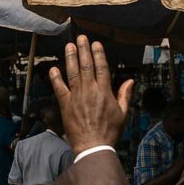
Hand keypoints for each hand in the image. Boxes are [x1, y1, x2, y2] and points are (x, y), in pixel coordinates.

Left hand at [49, 35, 134, 153]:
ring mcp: (76, 96)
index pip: (101, 67)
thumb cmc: (109, 132)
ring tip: (69, 46)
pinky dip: (56, 78)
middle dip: (83, 50)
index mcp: (105, 91)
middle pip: (86, 65)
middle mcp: (90, 90)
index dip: (98, 54)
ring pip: (72, 73)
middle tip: (80, 38)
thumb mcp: (123, 114)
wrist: (93, 146)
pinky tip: (53, 68)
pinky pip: (59, 88)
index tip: (95, 44)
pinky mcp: (65, 105)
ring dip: (70, 58)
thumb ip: (124, 95)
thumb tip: (130, 81)